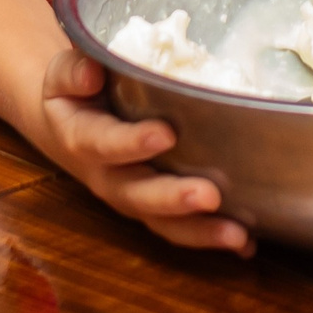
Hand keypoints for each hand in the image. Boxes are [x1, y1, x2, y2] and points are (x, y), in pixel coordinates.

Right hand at [32, 49, 251, 254]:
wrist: (69, 124)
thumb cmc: (78, 91)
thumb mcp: (65, 73)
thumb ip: (74, 69)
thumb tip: (91, 74)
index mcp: (81, 138)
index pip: (102, 143)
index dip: (131, 143)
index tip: (166, 134)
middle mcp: (106, 176)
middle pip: (136, 195)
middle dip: (172, 198)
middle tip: (208, 195)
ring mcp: (131, 197)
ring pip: (161, 222)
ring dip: (200, 230)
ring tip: (237, 234)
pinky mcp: (153, 209)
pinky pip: (179, 229)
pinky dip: (211, 237)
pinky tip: (247, 243)